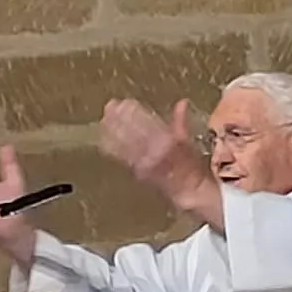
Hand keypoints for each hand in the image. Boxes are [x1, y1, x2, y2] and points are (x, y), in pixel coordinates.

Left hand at [99, 98, 219, 223]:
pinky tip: (103, 137)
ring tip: (105, 118)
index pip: (145, 121)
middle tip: (110, 106)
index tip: (125, 102)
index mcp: (168, 140)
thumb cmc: (189, 164)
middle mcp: (153, 150)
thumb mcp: (187, 140)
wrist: (186, 188)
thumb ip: (180, 121)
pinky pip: (119, 156)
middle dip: (118, 118)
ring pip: (122, 142)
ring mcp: (142, 161)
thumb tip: (182, 102)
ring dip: (111, 129)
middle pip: (130, 130)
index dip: (133, 111)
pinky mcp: (135, 170)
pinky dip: (110, 146)